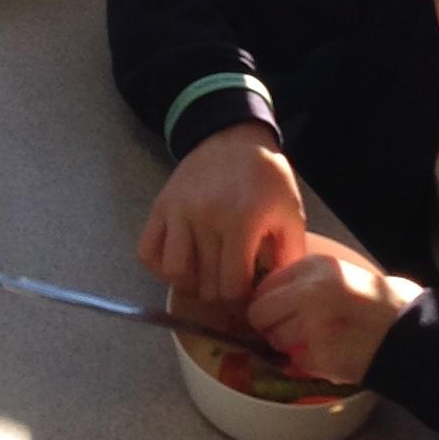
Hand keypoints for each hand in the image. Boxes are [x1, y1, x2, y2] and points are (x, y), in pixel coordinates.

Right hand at [136, 124, 305, 304]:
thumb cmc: (266, 177)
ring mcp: (179, 211)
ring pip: (175, 273)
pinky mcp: (161, 207)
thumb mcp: (290, 211)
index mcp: (242, 221)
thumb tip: (280, 295)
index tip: (248, 298)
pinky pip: (148, 252)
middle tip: (230, 288)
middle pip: (206, 285)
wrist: (233, 137)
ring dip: (192, 284)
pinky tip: (182, 262)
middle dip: (221, 296)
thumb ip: (290, 255)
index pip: (233, 286)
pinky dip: (161, 267)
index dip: (242, 302)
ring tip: (206, 276)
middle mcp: (206, 217)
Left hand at [246, 244, 425, 387]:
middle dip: (271, 325)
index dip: (269, 301)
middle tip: (292, 332)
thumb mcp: (341, 274)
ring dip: (290, 346)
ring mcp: (314, 324)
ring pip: (275, 340)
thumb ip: (304, 281)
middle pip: (259, 313)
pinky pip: (297, 362)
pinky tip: (333, 355)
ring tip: (320, 342)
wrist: (416, 332)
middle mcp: (310, 291)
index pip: (265, 284)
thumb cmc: (379, 303)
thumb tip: (264, 298)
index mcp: (316, 265)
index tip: (278, 312)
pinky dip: (310, 363)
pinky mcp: (321, 356)